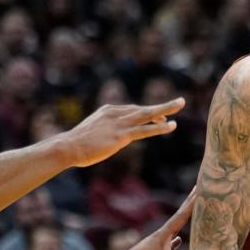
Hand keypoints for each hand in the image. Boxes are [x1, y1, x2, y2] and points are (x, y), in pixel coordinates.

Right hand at [63, 98, 184, 167]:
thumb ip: (101, 133)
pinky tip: (171, 126)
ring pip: (147, 114)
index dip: (147, 113)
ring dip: (165, 110)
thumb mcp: (90, 134)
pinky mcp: (120, 136)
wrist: (68, 147)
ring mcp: (118, 124)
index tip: (159, 117)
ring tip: (181, 104)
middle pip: (142, 109)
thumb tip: (104, 141)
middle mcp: (115, 114)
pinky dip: (158, 127)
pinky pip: (144, 130)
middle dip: (162, 107)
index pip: (132, 110)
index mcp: (107, 112)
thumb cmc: (75, 145)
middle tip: (179, 102)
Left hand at [113, 192, 193, 249]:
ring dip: (184, 223)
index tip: (199, 187)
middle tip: (198, 190)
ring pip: (175, 230)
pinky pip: (170, 244)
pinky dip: (176, 242)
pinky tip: (180, 241)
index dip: (192, 202)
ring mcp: (158, 243)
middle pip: (179, 216)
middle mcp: (162, 235)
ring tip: (193, 216)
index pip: (182, 214)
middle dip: (189, 204)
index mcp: (164, 234)